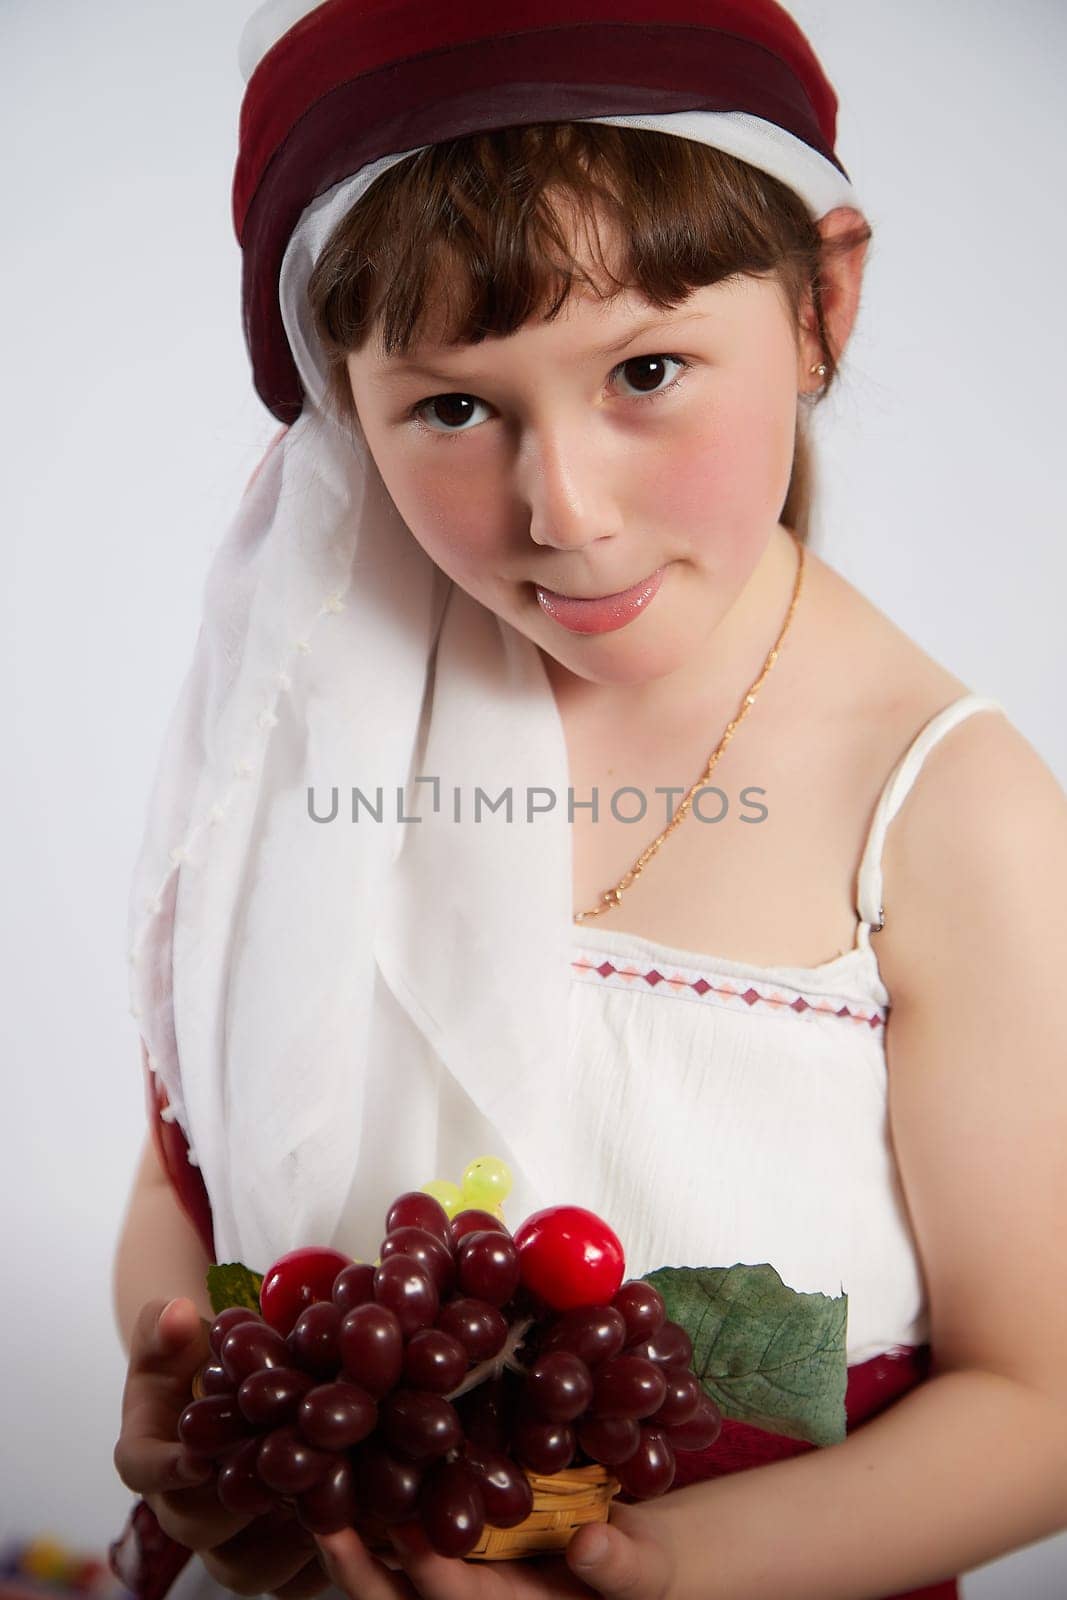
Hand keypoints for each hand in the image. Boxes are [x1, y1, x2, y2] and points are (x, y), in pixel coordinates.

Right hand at [113, 1296, 329, 1598]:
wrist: (238, 1390)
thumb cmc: (204, 1358)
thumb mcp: (179, 1332)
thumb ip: (167, 1322)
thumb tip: (177, 1314)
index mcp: (149, 1454)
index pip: (141, 1469)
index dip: (167, 1468)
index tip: (200, 1458)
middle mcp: (183, 1510)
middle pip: (200, 1526)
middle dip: (245, 1500)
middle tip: (292, 1469)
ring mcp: (228, 1544)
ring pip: (249, 1565)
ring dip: (291, 1533)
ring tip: (337, 1490)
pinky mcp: (279, 1564)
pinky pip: (298, 1580)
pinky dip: (332, 1555)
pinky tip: (370, 1517)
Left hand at [314, 1499, 674, 1599]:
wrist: (631, 1563)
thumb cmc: (637, 1574)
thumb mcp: (645, 1576)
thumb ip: (621, 1567)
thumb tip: (588, 1546)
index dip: (428, 1568)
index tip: (403, 1526)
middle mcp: (469, 1598)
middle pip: (397, 1599)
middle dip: (356, 1566)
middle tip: (320, 1518)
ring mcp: (454, 1572)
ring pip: (385, 1566)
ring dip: (348, 1529)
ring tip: (312, 1478)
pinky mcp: (450, 1538)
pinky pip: (399, 1526)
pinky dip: (368, 1498)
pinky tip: (346, 1451)